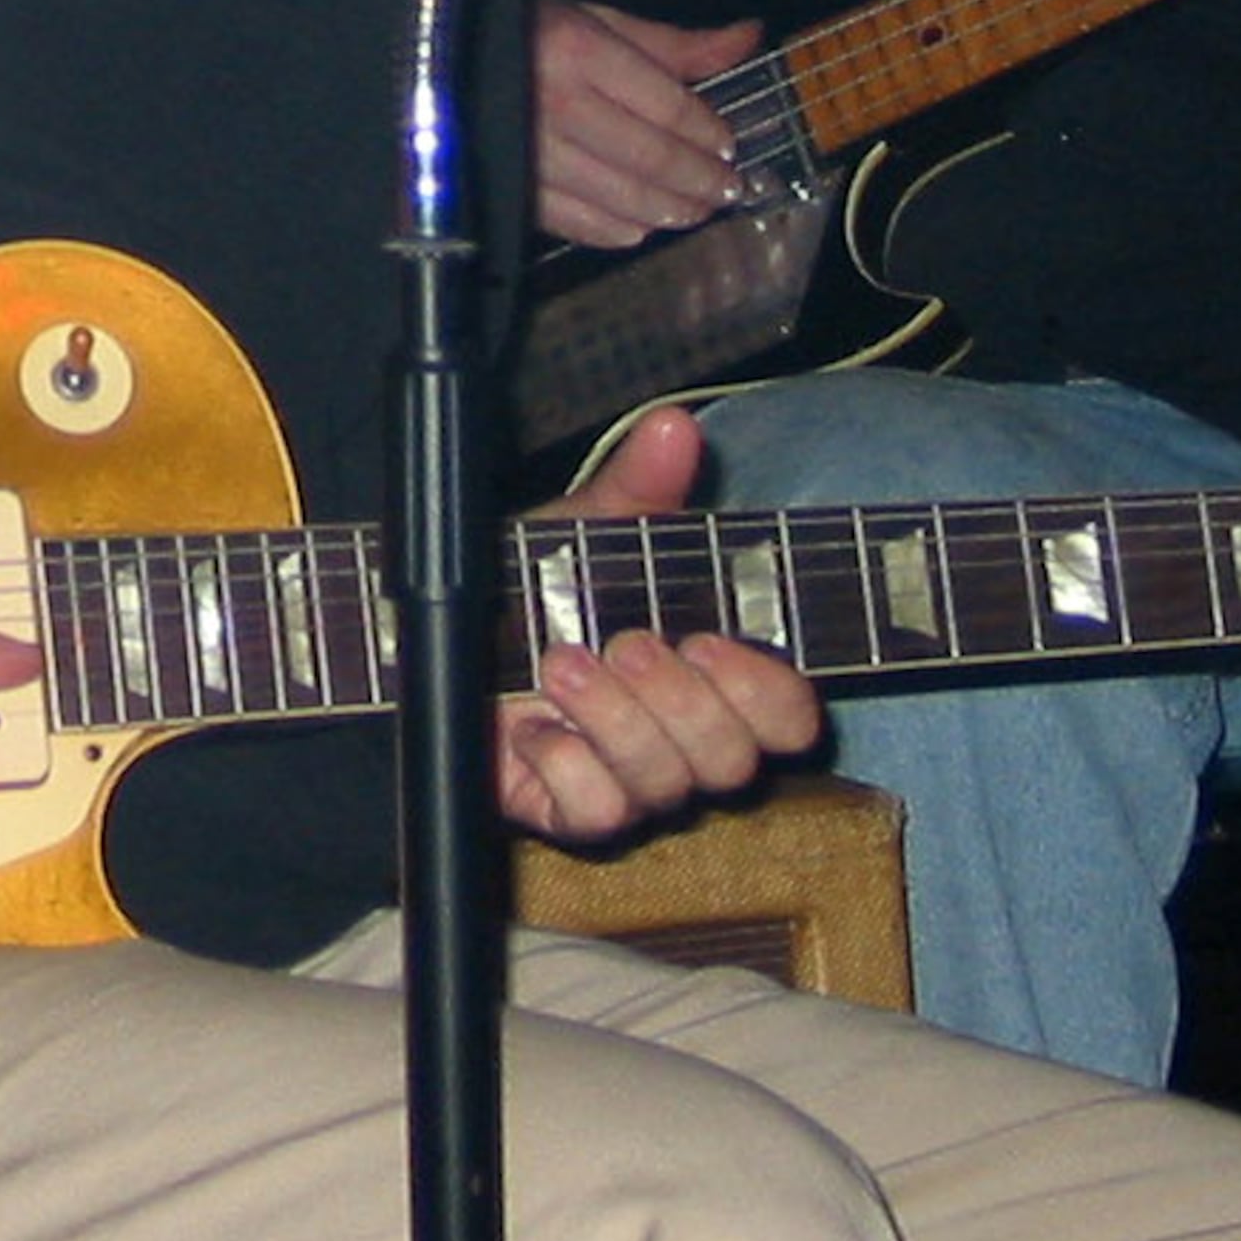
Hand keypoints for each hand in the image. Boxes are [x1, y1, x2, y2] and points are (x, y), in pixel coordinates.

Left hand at [494, 402, 820, 844]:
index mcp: (711, 677)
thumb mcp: (590, 529)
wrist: (450, 627)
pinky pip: (597, 814)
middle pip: (732, 762)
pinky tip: (532, 726)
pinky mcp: (571, 813)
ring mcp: (630, 783)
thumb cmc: (538, 582)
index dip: (766, 693)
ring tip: (561, 661)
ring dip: (614, 719)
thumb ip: (641, 484)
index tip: (708, 639)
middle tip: (625, 642)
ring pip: (664, 787)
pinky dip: (565, 766)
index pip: (789, 718)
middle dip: (679, 701)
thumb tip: (674, 426)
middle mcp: (682, 740)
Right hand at [531, 0, 761, 249]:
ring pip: (617, 195)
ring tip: (695, 211)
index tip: (728, 147)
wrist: (439, 58)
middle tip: (727, 190)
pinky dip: (615, 230)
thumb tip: (748, 37)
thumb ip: (673, 43)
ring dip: (667, 209)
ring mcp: (529, 151)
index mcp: (577, 50)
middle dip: (698, 179)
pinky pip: (574, 221)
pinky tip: (641, 228)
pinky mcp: (510, 187)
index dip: (706, 132)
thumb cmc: (527, 34)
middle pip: (648, 156)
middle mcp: (553, 103)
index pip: (664, 105)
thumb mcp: (597, 21)